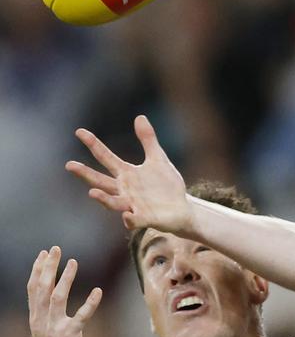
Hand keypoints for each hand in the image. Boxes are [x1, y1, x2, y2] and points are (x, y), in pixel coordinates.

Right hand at [27, 247, 101, 336]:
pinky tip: (98, 291)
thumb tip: (49, 300)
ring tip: (73, 262)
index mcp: (36, 319)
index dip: (37, 270)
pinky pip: (81, 316)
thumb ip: (45, 317)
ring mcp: (55, 329)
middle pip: (43, 288)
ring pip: (58, 298)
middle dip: (48, 267)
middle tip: (55, 249)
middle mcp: (42, 321)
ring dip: (66, 278)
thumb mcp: (44, 334)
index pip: (33, 289)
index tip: (43, 254)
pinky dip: (90, 303)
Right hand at [65, 114, 190, 233]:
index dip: (93, 144)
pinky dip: (130, 219)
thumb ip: (148, 140)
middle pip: (101, 181)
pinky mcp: (146, 218)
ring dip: (103, 199)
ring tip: (92, 193)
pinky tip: (126, 215)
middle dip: (85, 174)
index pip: (105, 157)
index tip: (79, 131)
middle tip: (69, 165)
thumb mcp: (158, 159)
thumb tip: (140, 116)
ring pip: (113, 202)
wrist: (182, 210)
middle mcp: (125, 190)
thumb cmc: (166, 186)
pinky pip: (135, 220)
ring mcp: (133, 205)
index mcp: (127, 174)